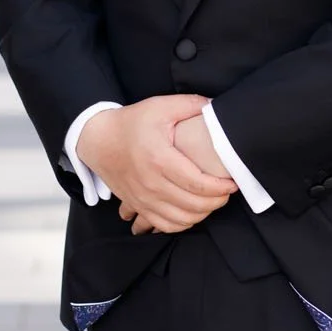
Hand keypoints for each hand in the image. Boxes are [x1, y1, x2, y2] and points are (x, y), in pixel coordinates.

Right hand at [77, 97, 236, 235]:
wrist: (98, 140)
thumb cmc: (132, 122)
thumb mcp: (160, 106)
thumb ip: (191, 105)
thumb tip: (216, 106)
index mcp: (159, 158)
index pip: (198, 183)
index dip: (220, 187)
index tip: (233, 182)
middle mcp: (151, 182)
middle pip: (193, 204)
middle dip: (217, 201)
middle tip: (227, 191)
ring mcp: (143, 198)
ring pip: (182, 219)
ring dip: (203, 214)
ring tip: (213, 201)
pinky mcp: (138, 206)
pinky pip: (165, 225)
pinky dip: (183, 223)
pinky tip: (193, 212)